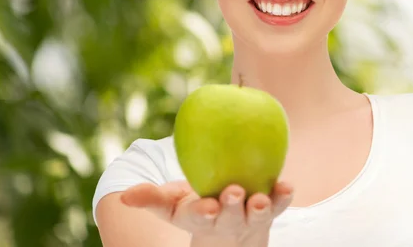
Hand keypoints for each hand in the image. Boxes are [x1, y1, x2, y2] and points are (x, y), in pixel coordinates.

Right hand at [120, 180, 293, 244]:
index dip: (203, 212)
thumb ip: (151, 199)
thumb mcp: (172, 205)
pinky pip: (279, 203)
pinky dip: (284, 196)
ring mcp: (250, 216)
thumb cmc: (197, 208)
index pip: (200, 217)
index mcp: (202, 218)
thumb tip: (125, 196)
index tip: (207, 207)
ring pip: (257, 214)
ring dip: (261, 206)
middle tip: (233, 192)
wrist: (230, 228)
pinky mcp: (270, 209)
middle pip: (230, 216)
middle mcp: (228, 220)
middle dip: (231, 206)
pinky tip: (287, 185)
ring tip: (262, 198)